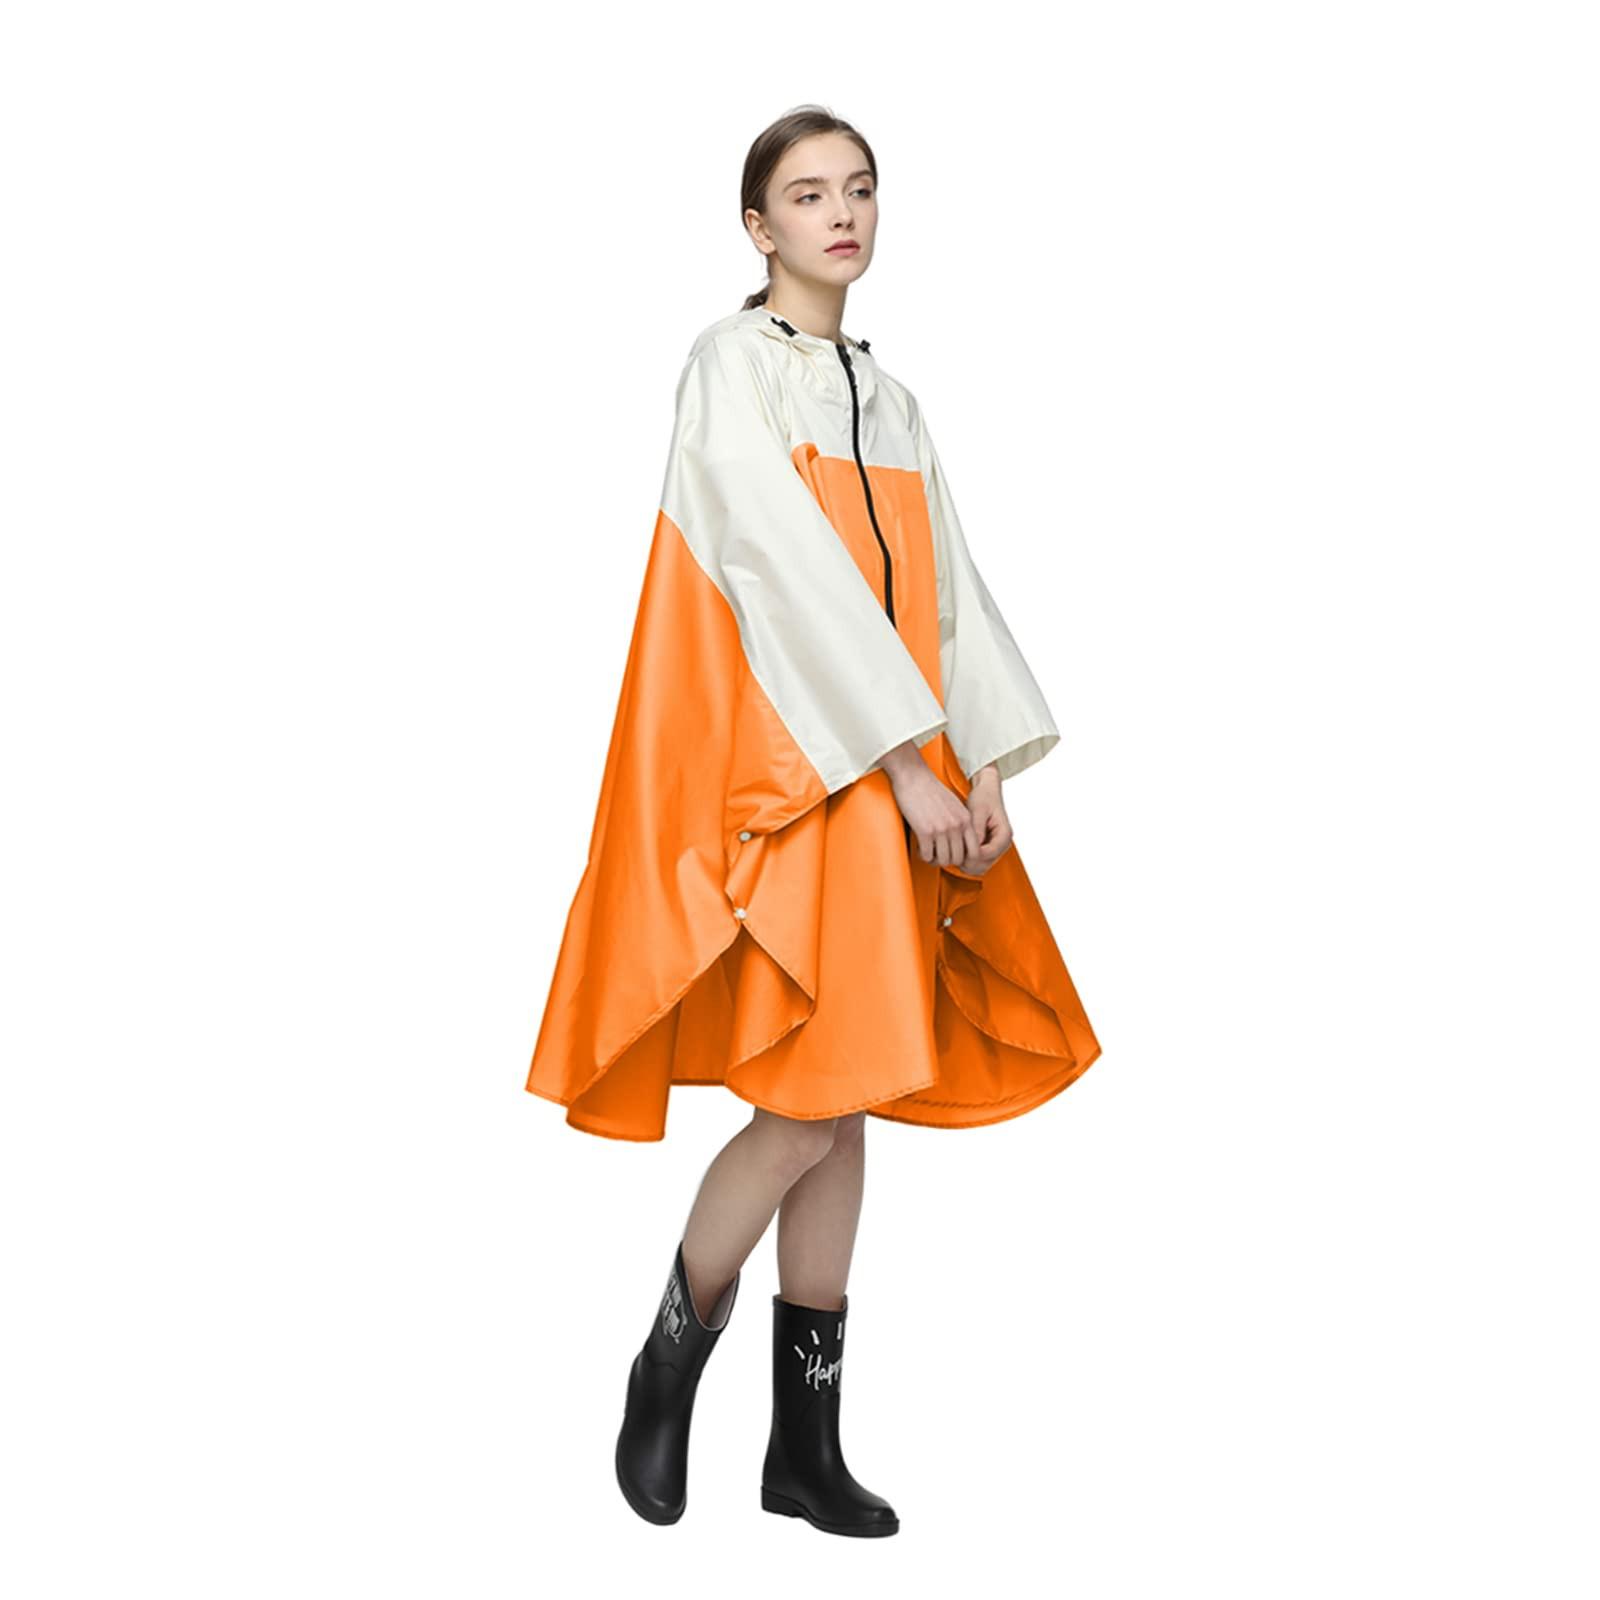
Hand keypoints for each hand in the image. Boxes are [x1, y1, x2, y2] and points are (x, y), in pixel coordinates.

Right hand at [879, 742, 982, 869]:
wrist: (914, 776)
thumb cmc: (930, 789)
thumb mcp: (954, 805)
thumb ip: (960, 822)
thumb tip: (959, 841)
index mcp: (966, 819)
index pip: (974, 850)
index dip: (964, 858)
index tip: (954, 856)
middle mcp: (957, 825)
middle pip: (958, 859)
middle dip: (947, 860)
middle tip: (938, 855)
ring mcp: (942, 829)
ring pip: (943, 860)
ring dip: (934, 860)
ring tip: (929, 853)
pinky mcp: (925, 831)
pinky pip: (928, 855)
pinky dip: (923, 855)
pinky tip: (920, 848)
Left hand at [962, 765, 1012, 873]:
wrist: (986, 791)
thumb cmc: (984, 797)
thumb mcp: (978, 810)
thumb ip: (977, 828)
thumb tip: (973, 844)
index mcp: (1004, 834)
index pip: (987, 854)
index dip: (970, 854)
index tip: (956, 847)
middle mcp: (1002, 844)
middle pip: (983, 865)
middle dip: (966, 861)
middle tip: (951, 851)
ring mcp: (995, 848)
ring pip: (979, 867)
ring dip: (965, 863)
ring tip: (952, 850)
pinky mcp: (987, 848)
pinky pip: (976, 862)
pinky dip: (966, 860)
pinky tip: (957, 850)